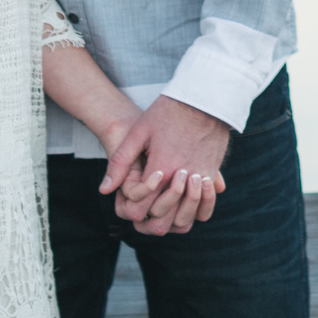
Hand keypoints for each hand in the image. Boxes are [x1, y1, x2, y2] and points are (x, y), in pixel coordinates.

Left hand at [101, 96, 229, 235]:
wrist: (205, 96)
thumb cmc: (168, 111)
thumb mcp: (138, 133)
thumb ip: (120, 162)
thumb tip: (104, 189)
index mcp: (160, 169)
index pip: (141, 210)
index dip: (133, 208)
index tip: (133, 194)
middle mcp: (182, 178)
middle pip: (163, 221)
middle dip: (151, 218)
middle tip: (147, 204)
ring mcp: (200, 176)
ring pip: (187, 219)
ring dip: (174, 217)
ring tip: (166, 203)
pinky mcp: (213, 172)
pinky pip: (205, 205)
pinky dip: (195, 208)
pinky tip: (185, 197)